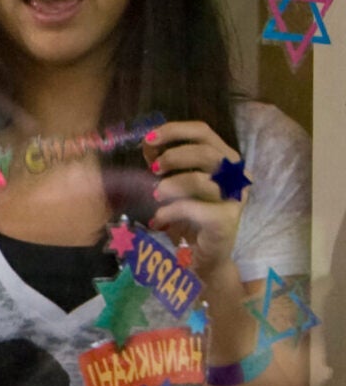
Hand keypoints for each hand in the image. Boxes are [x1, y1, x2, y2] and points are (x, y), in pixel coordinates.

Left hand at [142, 120, 241, 283]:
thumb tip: (148, 144)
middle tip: (154, 170)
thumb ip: (164, 161)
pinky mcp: (226, 221)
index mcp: (225, 159)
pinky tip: (159, 218)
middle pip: (206, 152)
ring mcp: (235, 199)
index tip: (148, 138)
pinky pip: (192, 208)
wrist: (204, 254)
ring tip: (156, 194)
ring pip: (200, 180)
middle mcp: (237, 176)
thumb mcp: (175, 180)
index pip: (203, 132)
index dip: (175, 131)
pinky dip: (169, 211)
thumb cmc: (190, 213)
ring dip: (171, 185)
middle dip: (173, 157)